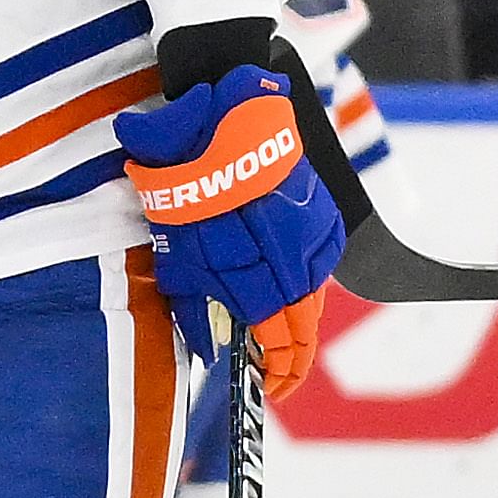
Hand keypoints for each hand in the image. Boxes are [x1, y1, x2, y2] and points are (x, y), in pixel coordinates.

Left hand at [116, 65, 345, 401]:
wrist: (221, 109)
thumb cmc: (185, 174)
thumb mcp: (174, 246)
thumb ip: (190, 300)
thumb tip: (205, 348)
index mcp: (260, 276)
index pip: (281, 342)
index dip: (279, 372)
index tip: (271, 388)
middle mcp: (295, 260)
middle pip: (303, 325)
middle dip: (290, 356)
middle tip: (276, 377)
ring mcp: (314, 237)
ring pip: (313, 295)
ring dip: (298, 321)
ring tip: (280, 345)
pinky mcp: (323, 215)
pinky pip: (319, 263)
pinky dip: (303, 283)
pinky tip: (285, 293)